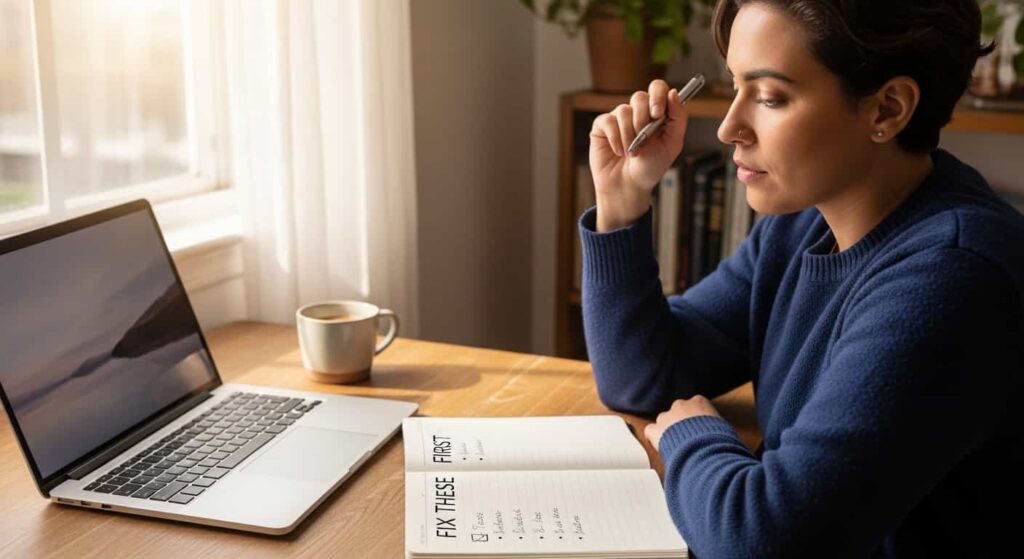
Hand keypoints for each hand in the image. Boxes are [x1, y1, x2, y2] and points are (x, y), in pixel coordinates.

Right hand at [589, 79, 689, 231]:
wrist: (629, 187)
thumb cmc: (650, 168)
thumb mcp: (672, 145)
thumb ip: (677, 119)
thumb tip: (673, 93)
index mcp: (656, 113)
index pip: (657, 88)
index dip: (658, 95)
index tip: (657, 113)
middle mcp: (637, 112)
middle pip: (639, 97)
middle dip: (643, 119)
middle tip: (644, 139)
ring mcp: (619, 118)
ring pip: (624, 111)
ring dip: (630, 136)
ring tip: (631, 152)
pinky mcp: (602, 126)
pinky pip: (608, 121)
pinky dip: (615, 138)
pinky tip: (618, 151)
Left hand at [643, 396, 721, 450]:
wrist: (706, 451)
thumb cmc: (719, 441)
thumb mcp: (724, 429)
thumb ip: (716, 426)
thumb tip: (720, 434)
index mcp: (699, 402)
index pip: (694, 406)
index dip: (695, 420)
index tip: (699, 430)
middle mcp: (681, 405)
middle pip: (677, 412)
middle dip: (680, 424)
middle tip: (687, 440)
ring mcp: (667, 417)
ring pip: (663, 421)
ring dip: (668, 431)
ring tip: (677, 446)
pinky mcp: (656, 430)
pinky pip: (651, 431)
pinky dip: (654, 438)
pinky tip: (662, 447)